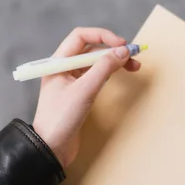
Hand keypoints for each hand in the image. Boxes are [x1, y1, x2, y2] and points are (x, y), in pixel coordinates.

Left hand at [33, 27, 140, 168]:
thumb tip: (123, 51)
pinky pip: (97, 77)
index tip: (122, 45)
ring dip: (114, 62)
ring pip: (96, 64)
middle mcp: (64, 69)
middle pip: (91, 49)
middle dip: (113, 50)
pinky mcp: (79, 95)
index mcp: (58, 62)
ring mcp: (72, 82)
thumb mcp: (84, 90)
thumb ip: (104, 68)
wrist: (51, 148)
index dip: (103, 36)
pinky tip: (119, 76)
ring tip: (133, 67)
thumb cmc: (61, 119)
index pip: (81, 37)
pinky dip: (110, 74)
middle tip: (133, 57)